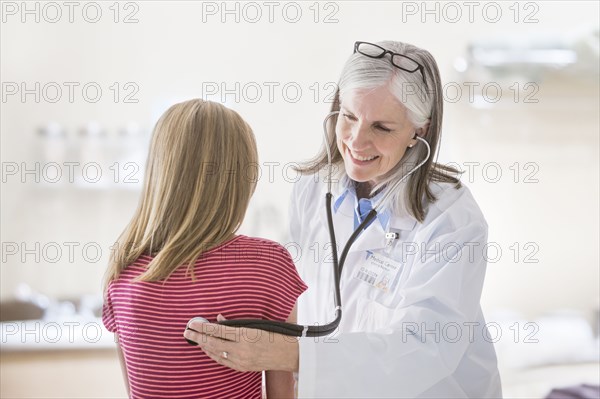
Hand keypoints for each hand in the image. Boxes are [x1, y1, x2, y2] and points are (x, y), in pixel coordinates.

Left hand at [184, 314, 298, 371]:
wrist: (288, 354)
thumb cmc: (275, 334)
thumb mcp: (257, 324)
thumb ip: (237, 323)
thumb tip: (220, 319)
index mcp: (245, 334)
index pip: (218, 330)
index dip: (203, 326)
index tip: (192, 323)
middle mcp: (241, 349)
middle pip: (213, 343)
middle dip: (198, 337)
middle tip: (186, 332)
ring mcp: (241, 360)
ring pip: (216, 353)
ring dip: (203, 346)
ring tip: (194, 339)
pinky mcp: (242, 367)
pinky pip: (222, 361)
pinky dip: (213, 354)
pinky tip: (207, 349)